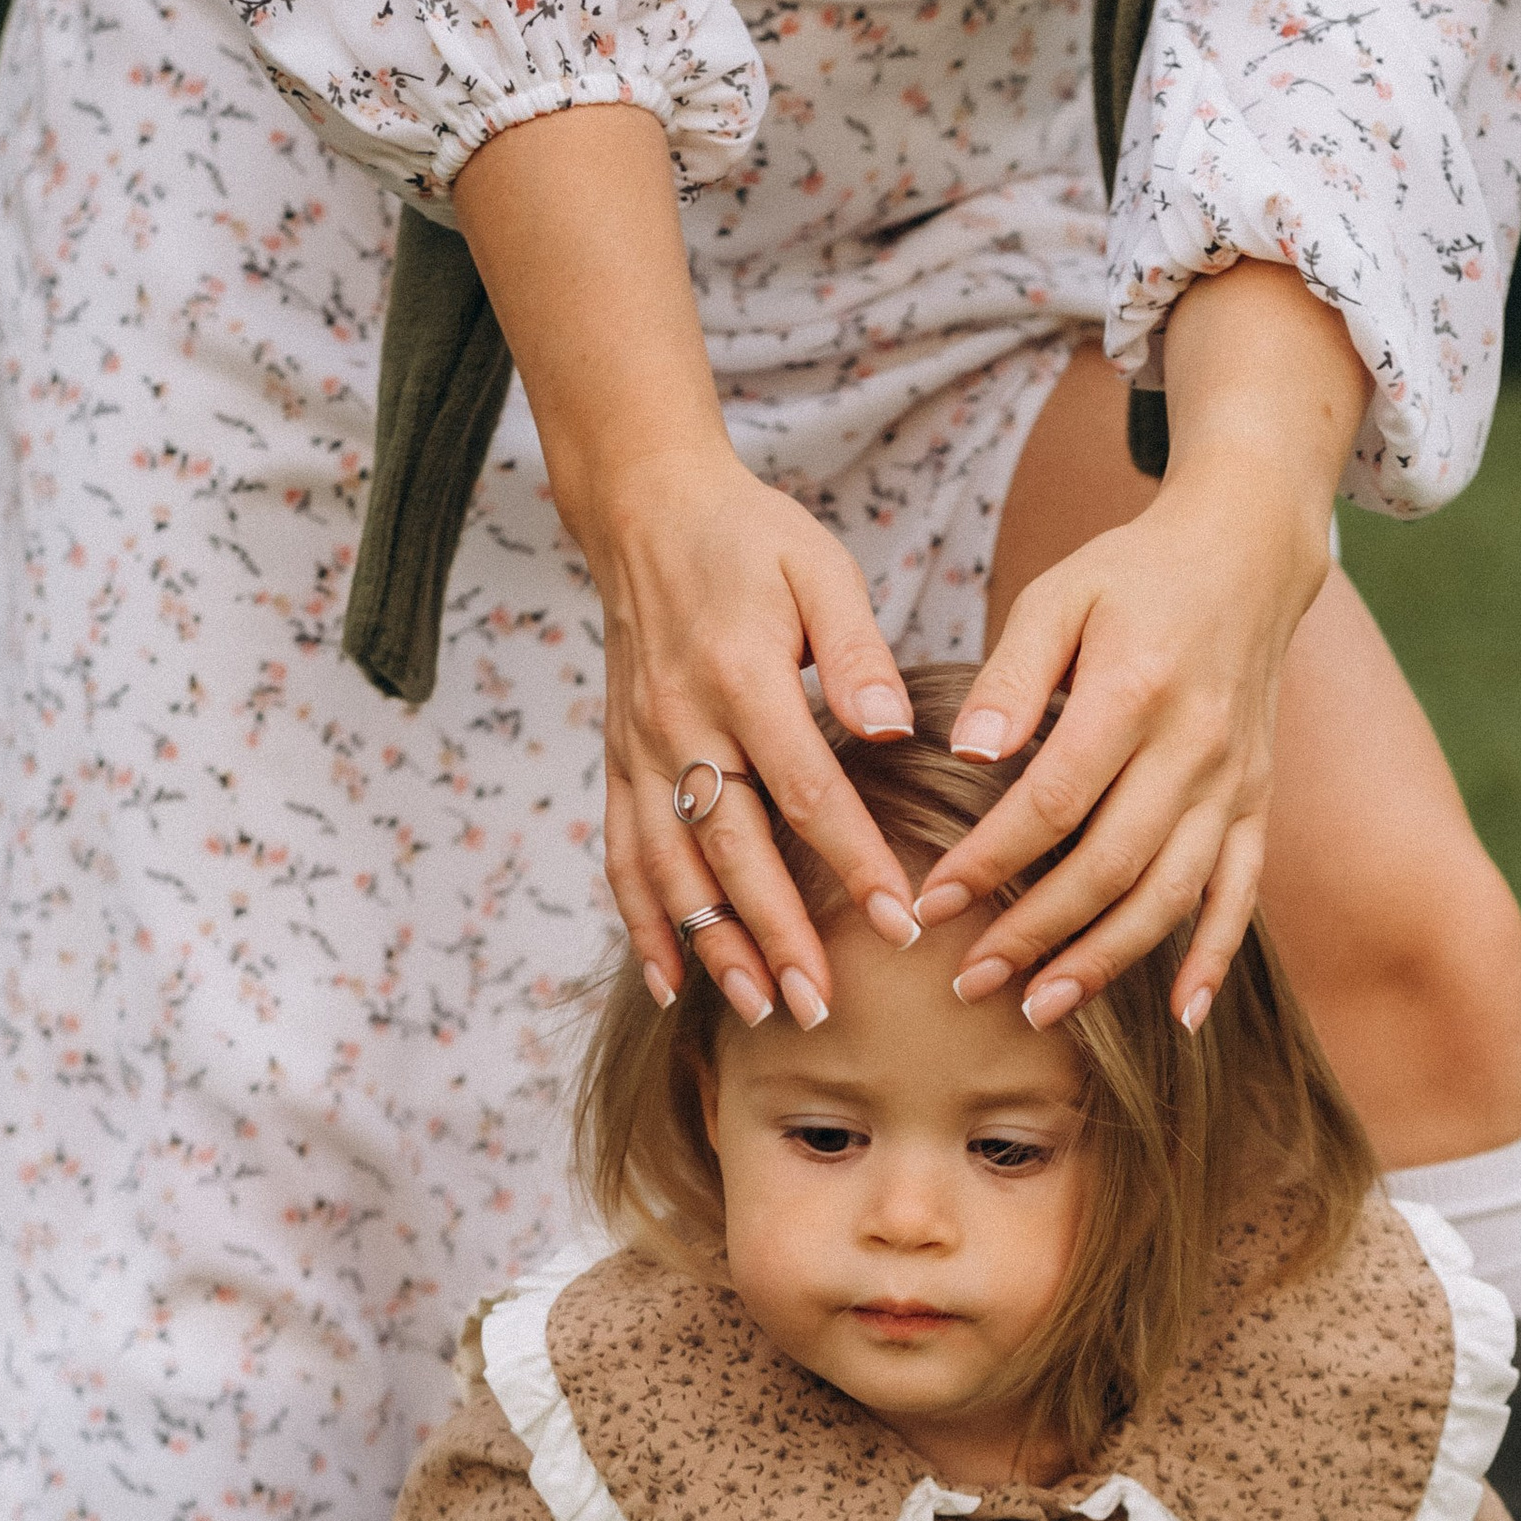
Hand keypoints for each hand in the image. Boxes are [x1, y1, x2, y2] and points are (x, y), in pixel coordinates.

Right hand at [452, 105, 919, 1027]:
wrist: (645, 510)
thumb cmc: (752, 540)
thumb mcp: (821, 571)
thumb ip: (857, 655)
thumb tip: (897, 731)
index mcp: (741, 678)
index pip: (806, 791)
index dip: (854, 862)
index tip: (903, 921)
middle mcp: (681, 724)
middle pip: (733, 851)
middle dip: (779, 935)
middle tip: (822, 1006)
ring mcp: (640, 751)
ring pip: (671, 870)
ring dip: (713, 946)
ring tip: (759, 1010)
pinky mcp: (618, 764)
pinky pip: (623, 858)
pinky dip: (644, 926)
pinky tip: (671, 986)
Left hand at [914, 263, 1369, 1028]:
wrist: (1249, 553)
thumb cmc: (1133, 575)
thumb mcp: (1058, 596)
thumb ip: (1011, 676)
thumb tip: (969, 753)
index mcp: (1134, 691)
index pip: (1053, 801)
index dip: (990, 862)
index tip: (931, 905)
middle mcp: (1192, 747)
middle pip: (1109, 865)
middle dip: (1034, 933)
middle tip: (967, 980)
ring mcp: (1231, 783)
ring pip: (1169, 896)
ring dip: (1105, 962)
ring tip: (1040, 1008)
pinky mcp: (1255, 803)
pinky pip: (1240, 894)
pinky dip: (1214, 958)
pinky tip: (1182, 1018)